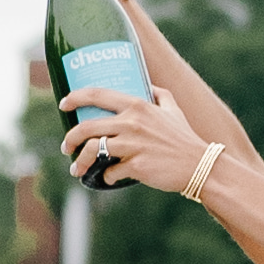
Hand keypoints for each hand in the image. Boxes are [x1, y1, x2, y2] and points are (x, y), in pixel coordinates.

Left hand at [63, 80, 219, 203]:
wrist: (200, 166)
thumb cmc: (185, 138)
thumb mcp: (174, 110)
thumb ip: (160, 94)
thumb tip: (149, 85)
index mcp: (138, 106)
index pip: (98, 95)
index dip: (76, 97)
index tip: (63, 104)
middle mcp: (132, 123)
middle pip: (87, 127)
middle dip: (70, 138)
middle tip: (66, 147)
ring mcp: (133, 145)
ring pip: (93, 150)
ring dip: (81, 161)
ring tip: (77, 169)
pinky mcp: (136, 166)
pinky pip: (110, 172)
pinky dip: (106, 176)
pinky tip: (108, 178)